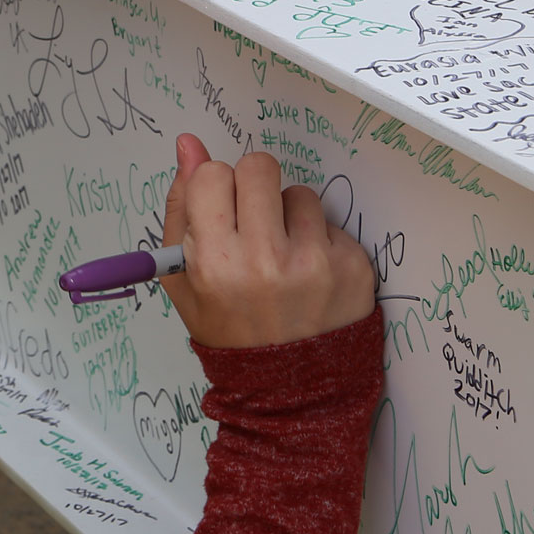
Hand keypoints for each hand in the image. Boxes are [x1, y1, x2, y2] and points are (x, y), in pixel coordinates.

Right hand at [159, 134, 374, 349]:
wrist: (289, 388)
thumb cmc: (228, 328)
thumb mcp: (183, 279)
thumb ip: (180, 207)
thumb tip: (188, 144)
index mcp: (215, 261)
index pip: (213, 175)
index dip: (217, 189)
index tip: (223, 213)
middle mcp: (265, 260)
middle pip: (259, 167)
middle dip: (253, 188)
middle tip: (254, 222)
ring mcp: (314, 262)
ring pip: (299, 193)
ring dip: (290, 217)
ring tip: (284, 257)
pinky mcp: (352, 266)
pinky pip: (332, 224)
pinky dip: (319, 242)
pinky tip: (311, 277)